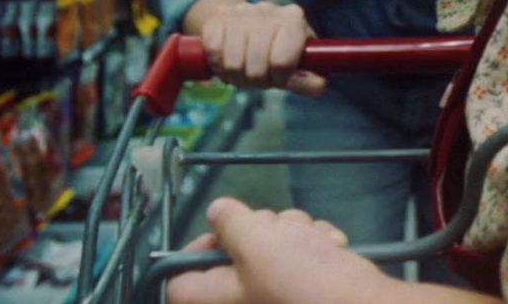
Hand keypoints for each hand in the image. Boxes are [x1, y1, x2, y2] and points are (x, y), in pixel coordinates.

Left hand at [166, 199, 388, 303]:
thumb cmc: (301, 282)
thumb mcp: (257, 242)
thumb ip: (231, 223)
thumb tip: (216, 211)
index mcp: (219, 299)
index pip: (179, 282)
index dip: (192, 251)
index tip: (220, 229)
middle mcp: (244, 299)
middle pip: (234, 250)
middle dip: (262, 228)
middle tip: (279, 232)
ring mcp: (276, 292)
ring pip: (273, 244)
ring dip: (295, 232)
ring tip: (312, 241)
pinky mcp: (305, 285)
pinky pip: (300, 253)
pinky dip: (315, 244)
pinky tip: (328, 248)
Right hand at [200, 0, 326, 95]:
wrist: (243, 21)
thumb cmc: (276, 46)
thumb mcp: (296, 60)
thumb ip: (307, 76)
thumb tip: (320, 86)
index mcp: (292, 18)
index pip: (282, 61)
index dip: (280, 78)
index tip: (279, 78)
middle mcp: (267, 10)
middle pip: (256, 68)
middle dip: (256, 81)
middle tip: (258, 76)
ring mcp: (239, 13)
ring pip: (233, 64)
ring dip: (236, 77)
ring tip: (243, 70)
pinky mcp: (216, 19)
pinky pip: (214, 53)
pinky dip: (219, 66)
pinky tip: (227, 60)